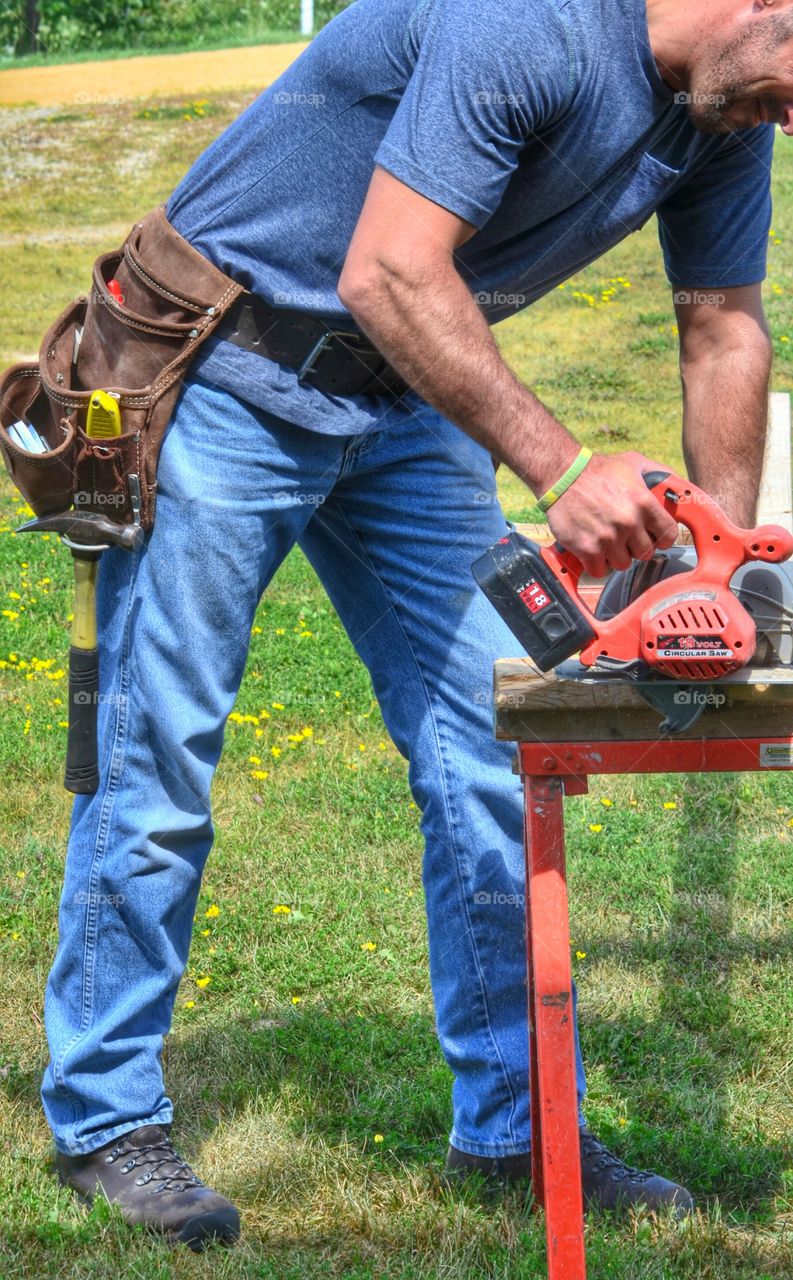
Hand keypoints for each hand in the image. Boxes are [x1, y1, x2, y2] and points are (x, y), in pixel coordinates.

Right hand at [544, 450, 679, 577]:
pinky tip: (592, 551)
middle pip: (645, 553)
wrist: (561, 474)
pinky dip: (595, 564)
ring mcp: (608, 538)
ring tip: (606, 543)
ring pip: (623, 564)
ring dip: (615, 557)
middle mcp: (629, 522)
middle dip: (635, 547)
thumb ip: (659, 474)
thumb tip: (679, 489)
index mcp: (644, 503)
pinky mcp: (588, 548)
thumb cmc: (597, 469)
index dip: (660, 538)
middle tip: (624, 537)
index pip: (668, 535)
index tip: (652, 536)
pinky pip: (600, 570)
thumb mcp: (633, 463)